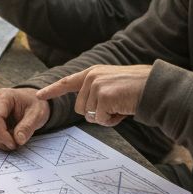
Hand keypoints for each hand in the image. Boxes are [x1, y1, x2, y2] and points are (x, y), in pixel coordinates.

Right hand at [0, 88, 50, 150]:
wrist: (32, 101)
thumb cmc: (35, 105)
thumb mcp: (38, 114)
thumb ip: (28, 126)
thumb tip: (18, 140)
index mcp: (3, 96)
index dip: (1, 134)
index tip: (14, 144)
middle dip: (1, 140)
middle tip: (17, 144)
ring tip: (14, 139)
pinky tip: (8, 137)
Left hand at [36, 64, 150, 126]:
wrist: (154, 87)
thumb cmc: (136, 89)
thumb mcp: (111, 85)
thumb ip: (96, 92)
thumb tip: (86, 110)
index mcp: (92, 73)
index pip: (67, 82)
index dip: (52, 90)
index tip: (38, 95)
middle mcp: (91, 77)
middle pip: (81, 109)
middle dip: (97, 113)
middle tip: (115, 105)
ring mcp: (97, 86)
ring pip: (91, 116)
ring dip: (106, 117)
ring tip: (120, 105)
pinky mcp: (104, 96)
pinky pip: (101, 119)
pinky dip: (113, 120)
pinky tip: (123, 109)